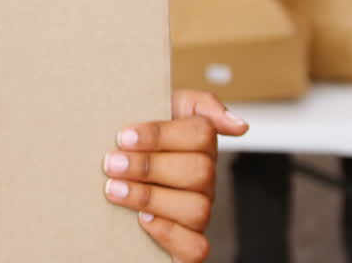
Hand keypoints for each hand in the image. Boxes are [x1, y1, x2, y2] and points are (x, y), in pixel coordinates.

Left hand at [104, 90, 248, 262]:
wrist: (113, 167)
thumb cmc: (135, 141)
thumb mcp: (160, 108)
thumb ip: (198, 103)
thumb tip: (239, 125)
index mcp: (199, 146)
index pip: (201, 133)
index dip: (161, 135)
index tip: (124, 136)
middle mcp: (204, 181)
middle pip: (199, 171)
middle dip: (149, 166)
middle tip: (112, 163)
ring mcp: (198, 212)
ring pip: (197, 209)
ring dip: (150, 198)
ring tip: (114, 189)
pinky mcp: (187, 244)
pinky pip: (197, 247)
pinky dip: (169, 233)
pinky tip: (143, 220)